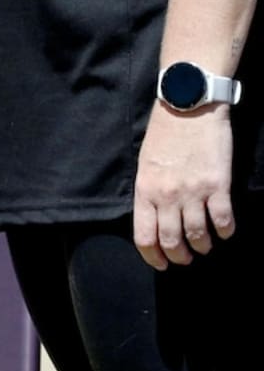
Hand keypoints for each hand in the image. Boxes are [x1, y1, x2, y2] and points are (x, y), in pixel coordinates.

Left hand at [133, 102, 234, 269]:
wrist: (189, 107)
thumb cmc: (164, 135)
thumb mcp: (145, 166)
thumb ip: (149, 193)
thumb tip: (154, 219)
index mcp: (145, 192)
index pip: (144, 237)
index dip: (153, 256)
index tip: (162, 263)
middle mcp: (167, 196)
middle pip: (171, 241)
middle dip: (179, 256)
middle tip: (186, 259)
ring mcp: (193, 191)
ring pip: (198, 235)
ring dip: (203, 246)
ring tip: (205, 246)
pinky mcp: (218, 184)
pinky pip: (223, 219)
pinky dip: (225, 231)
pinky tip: (225, 232)